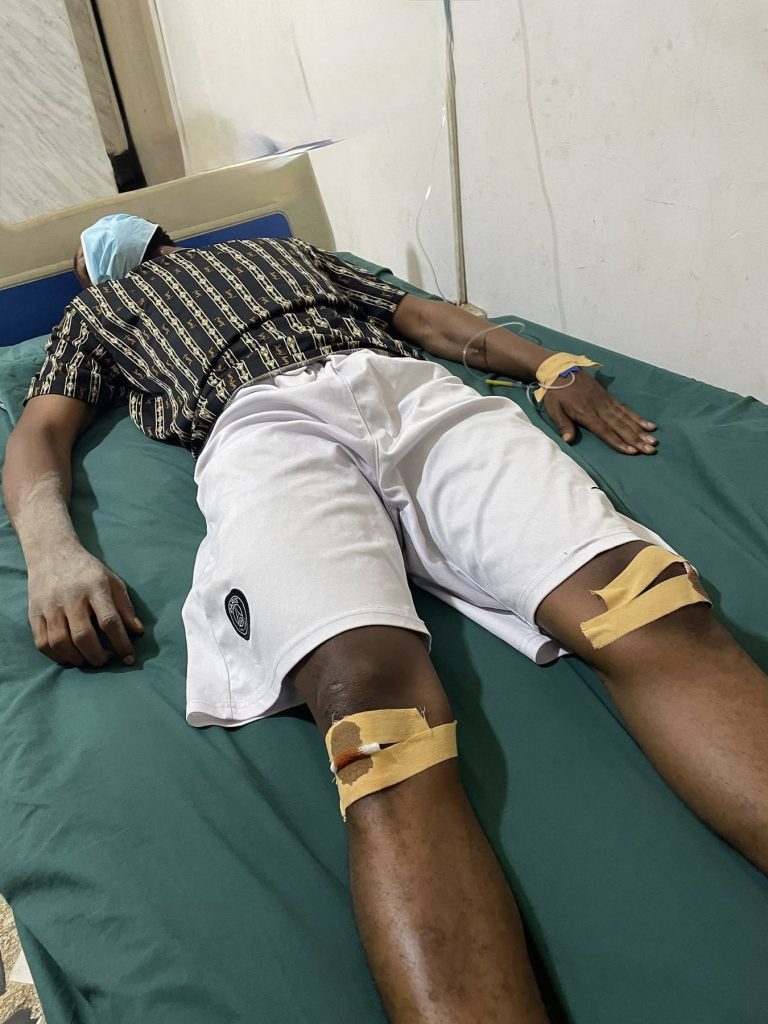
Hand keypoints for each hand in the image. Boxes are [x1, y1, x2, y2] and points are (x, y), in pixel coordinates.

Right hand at [27, 543, 143, 666]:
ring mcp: (49, 605)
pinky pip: (42, 643)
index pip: (109, 621)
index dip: (121, 643)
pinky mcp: (34, 613)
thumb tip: (137, 632)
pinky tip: (69, 656)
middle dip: (97, 656)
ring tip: (87, 659)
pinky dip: (56, 656)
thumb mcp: (112, 581)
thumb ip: (125, 607)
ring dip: (77, 659)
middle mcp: (71, 597)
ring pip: (60, 643)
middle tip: (105, 660)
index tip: (129, 659)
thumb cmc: (88, 572)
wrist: (52, 553)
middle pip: (83, 635)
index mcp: (95, 587)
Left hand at [543, 372, 657, 454]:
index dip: (618, 442)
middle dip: (636, 439)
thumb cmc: (556, 393)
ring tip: (653, 441)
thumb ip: (563, 424)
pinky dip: (638, 418)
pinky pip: (626, 409)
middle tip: (650, 450)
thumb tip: (568, 441)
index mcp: (587, 413)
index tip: (632, 451)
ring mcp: (607, 402)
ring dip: (640, 431)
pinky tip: (648, 425)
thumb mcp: (553, 409)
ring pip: (627, 418)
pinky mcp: (610, 398)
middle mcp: (600, 408)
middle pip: (621, 426)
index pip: (605, 431)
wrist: (561, 369)